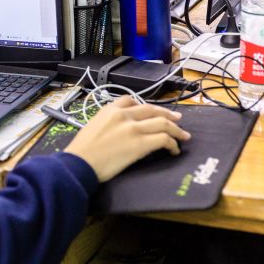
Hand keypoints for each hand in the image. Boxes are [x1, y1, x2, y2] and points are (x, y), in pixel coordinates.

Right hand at [65, 96, 189, 181]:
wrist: (79, 163)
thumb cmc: (82, 150)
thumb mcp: (93, 126)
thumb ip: (108, 122)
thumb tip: (120, 129)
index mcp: (110, 109)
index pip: (131, 100)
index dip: (146, 106)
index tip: (152, 112)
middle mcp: (124, 115)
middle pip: (152, 110)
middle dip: (168, 114)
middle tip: (177, 119)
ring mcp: (133, 128)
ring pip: (163, 123)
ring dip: (176, 130)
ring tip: (183, 136)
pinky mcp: (141, 144)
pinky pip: (164, 139)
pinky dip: (172, 144)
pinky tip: (174, 150)